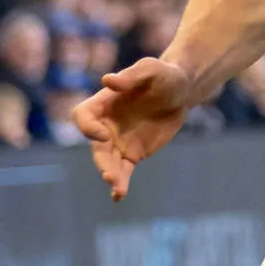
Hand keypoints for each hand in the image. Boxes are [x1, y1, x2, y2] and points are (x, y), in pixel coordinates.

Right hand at [72, 57, 198, 199]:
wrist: (181, 91)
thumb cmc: (164, 74)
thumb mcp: (151, 69)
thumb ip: (130, 76)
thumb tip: (107, 80)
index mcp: (103, 102)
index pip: (83, 116)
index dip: (88, 128)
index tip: (104, 135)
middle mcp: (106, 123)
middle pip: (94, 145)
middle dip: (101, 160)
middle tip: (109, 173)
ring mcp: (118, 141)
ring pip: (108, 162)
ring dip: (110, 175)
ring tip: (118, 188)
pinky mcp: (132, 154)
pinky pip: (123, 171)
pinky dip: (120, 183)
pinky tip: (118, 196)